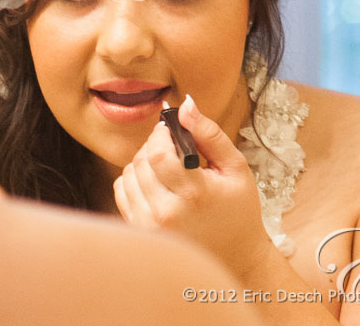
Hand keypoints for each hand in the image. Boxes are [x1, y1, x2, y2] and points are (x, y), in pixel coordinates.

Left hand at [113, 94, 270, 275]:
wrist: (234, 255)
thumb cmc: (238, 210)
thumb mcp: (235, 168)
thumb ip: (209, 133)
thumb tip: (184, 105)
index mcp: (195, 194)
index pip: (157, 153)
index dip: (159, 134)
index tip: (170, 130)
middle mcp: (168, 213)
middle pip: (141, 161)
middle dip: (153, 145)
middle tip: (171, 148)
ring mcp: (150, 225)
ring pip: (129, 174)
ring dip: (143, 162)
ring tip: (166, 168)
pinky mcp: (139, 231)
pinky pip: (122, 191)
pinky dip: (134, 180)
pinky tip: (156, 184)